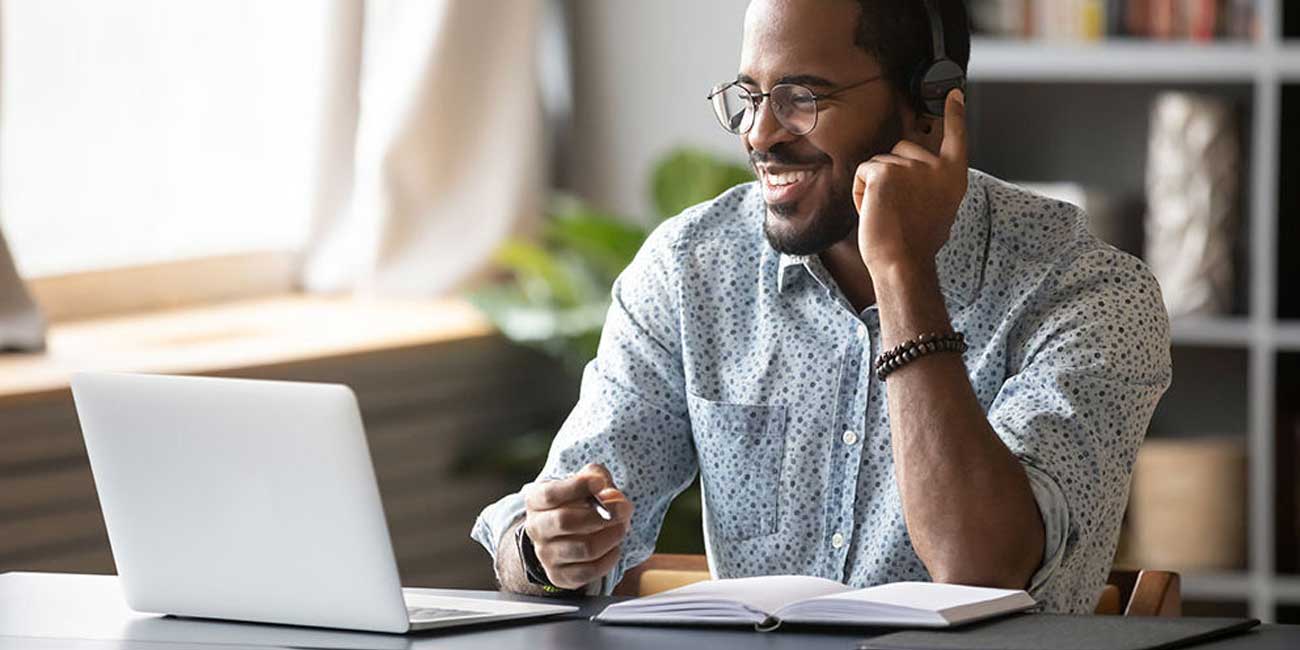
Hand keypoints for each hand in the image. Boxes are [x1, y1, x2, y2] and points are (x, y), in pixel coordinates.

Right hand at [521, 463, 633, 589]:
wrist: (565, 534)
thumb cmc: (578, 502)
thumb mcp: (584, 482)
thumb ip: (597, 477)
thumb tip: (610, 494)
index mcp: (536, 501)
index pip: (550, 494)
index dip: (576, 487)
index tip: (599, 483)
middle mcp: (536, 528)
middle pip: (565, 521)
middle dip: (601, 515)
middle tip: (624, 509)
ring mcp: (546, 555)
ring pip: (584, 549)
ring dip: (611, 537)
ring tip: (622, 527)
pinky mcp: (560, 576)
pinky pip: (589, 571)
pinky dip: (609, 559)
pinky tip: (614, 547)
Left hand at [852, 89, 967, 273]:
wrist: (904, 262)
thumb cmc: (916, 244)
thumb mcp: (938, 208)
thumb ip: (931, 184)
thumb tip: (914, 173)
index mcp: (953, 176)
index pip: (956, 136)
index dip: (954, 113)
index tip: (953, 93)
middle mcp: (936, 166)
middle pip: (903, 147)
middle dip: (892, 171)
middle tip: (897, 206)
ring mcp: (911, 166)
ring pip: (880, 162)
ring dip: (874, 186)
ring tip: (886, 212)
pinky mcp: (885, 172)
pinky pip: (863, 171)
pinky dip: (859, 192)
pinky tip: (871, 210)